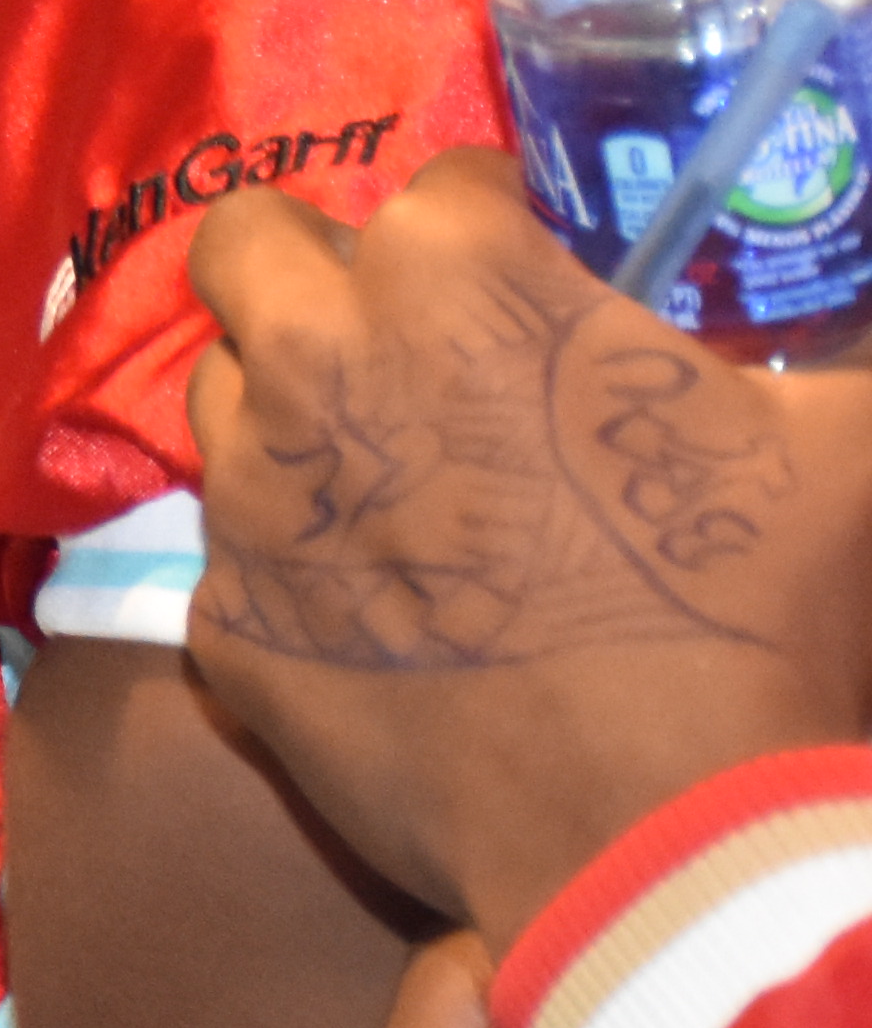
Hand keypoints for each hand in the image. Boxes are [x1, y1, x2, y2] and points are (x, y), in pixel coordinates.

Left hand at [183, 154, 871, 939]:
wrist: (662, 837)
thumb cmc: (758, 612)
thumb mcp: (845, 439)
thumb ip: (835, 341)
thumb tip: (851, 302)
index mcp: (449, 272)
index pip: (442, 190)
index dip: (501, 237)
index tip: (541, 295)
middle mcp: (311, 357)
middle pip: (257, 250)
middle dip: (323, 276)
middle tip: (416, 350)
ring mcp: (246, 493)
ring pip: (227, 395)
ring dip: (297, 414)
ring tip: (404, 484)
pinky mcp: (219, 619)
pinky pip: (236, 553)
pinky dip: (298, 565)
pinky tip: (391, 615)